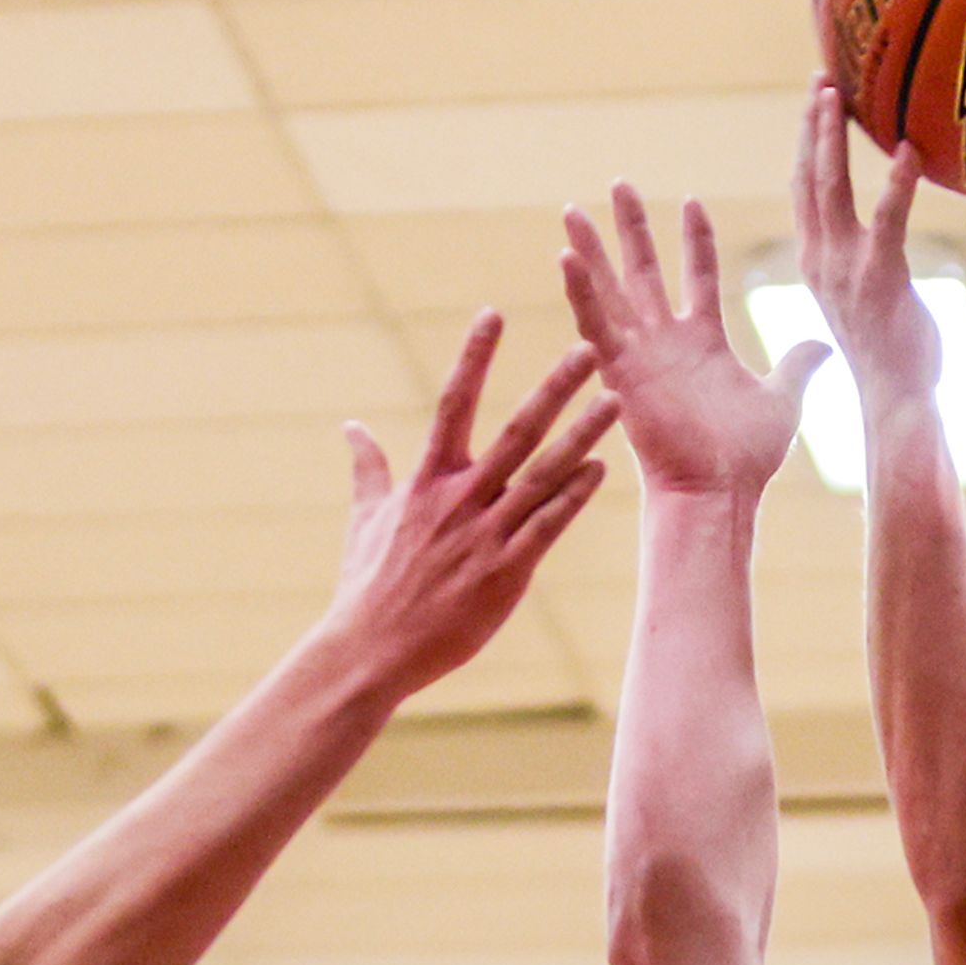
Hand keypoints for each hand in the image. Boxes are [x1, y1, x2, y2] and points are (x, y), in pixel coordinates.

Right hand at [321, 316, 615, 694]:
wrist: (370, 651)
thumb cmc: (366, 585)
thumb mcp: (364, 519)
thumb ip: (368, 467)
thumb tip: (350, 426)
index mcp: (426, 481)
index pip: (452, 403)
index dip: (473, 358)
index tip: (493, 313)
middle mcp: (459, 499)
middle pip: (514, 430)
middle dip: (553, 388)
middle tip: (588, 348)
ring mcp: (484, 536)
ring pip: (542, 474)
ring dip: (581, 436)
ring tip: (614, 400)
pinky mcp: (505, 573)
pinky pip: (546, 527)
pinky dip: (574, 498)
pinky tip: (600, 470)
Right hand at [561, 185, 829, 499]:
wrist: (718, 492)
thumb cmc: (747, 457)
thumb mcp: (783, 399)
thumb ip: (797, 365)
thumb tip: (825, 345)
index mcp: (702, 341)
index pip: (698, 273)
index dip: (695, 239)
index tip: (691, 200)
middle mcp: (665, 342)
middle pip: (643, 271)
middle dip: (631, 228)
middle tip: (619, 184)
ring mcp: (640, 355)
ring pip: (609, 290)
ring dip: (590, 252)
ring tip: (572, 211)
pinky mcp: (621, 373)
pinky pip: (595, 325)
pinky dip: (579, 292)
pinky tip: (564, 257)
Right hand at [792, 78, 940, 417]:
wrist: (895, 404)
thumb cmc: (892, 358)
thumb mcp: (867, 302)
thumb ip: (865, 264)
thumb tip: (881, 239)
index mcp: (817, 263)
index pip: (805, 191)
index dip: (807, 144)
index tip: (816, 103)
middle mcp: (822, 260)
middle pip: (809, 179)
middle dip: (812, 126)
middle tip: (821, 79)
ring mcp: (847, 268)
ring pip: (831, 189)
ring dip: (831, 139)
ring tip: (837, 95)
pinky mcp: (881, 278)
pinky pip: (888, 219)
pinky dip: (896, 183)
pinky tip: (909, 149)